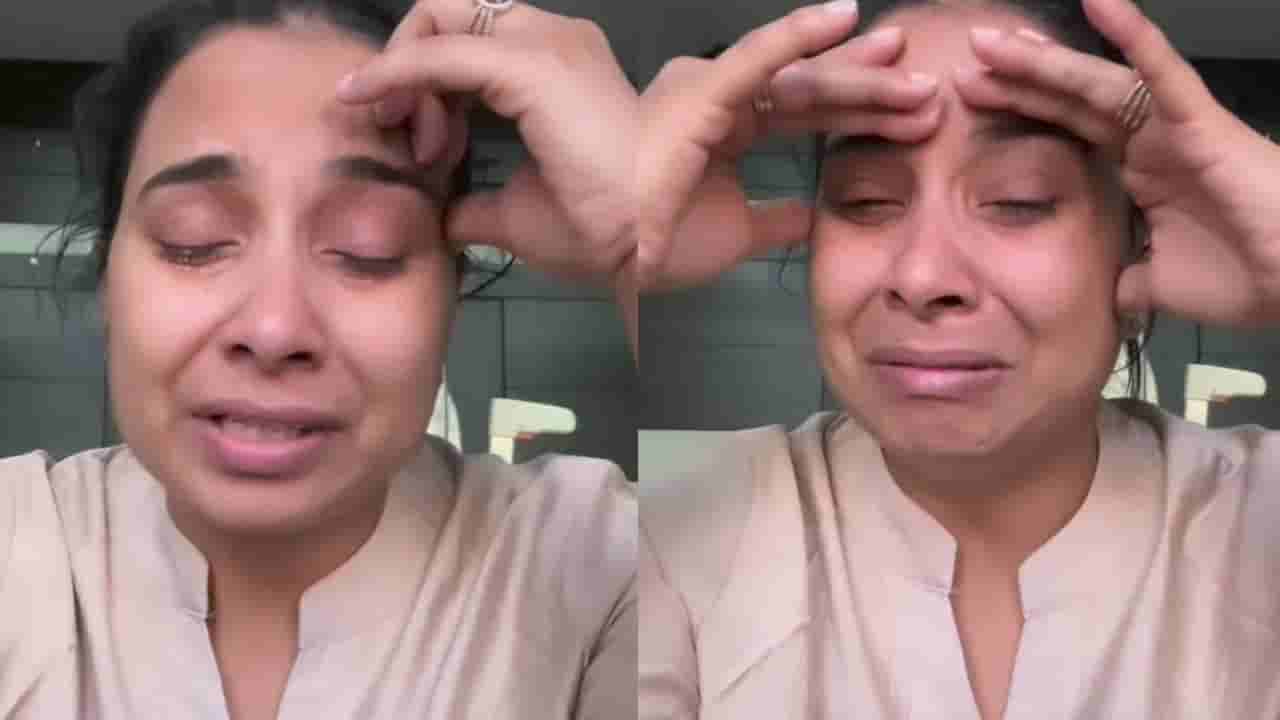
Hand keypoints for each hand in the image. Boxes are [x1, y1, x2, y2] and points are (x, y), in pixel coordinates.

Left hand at [337, 0, 638, 286]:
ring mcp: (547, 45)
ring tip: (422, 144)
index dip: (426, 87)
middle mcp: (554, 40)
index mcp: (555, 67)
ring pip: (440, 19)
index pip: (468, 44)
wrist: (645, 242)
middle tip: (406, 133)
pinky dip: (394, 70)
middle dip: (407, 66)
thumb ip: (477, 207)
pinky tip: (366, 98)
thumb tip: (443, 218)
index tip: (423, 149)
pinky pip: (439, 52)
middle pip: (449, 17)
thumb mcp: (519, 216)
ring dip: (402, 73)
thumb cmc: (602, 231)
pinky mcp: (533, 65)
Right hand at [634, 0, 941, 291]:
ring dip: (857, 74)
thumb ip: (773, 220)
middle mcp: (719, 102)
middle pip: (809, 90)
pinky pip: (755, 59)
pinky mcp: (698, 95)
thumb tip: (810, 218)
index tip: (909, 115)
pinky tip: (842, 16)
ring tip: (913, 72)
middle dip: (870, 88)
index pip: (803, 112)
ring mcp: (708, 93)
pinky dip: (798, 35)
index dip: (856, 111)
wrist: (615, 262)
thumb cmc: (655, 245)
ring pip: (796, 77)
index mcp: (723, 129)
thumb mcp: (735, 234)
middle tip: (927, 88)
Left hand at [956, 0, 1279, 327]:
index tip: (970, 97)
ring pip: (1098, 82)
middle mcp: (1151, 141)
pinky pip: (1163, 69)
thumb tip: (1099, 295)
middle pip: (1070, 99)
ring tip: (995, 38)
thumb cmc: (1243, 279)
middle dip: (1018, 77)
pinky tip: (1100, 0)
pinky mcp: (1200, 121)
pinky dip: (1133, 34)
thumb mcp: (1156, 285)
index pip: (1067, 130)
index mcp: (1139, 173)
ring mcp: (1173, 126)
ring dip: (1047, 60)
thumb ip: (1122, 280)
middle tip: (968, 53)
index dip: (1021, 110)